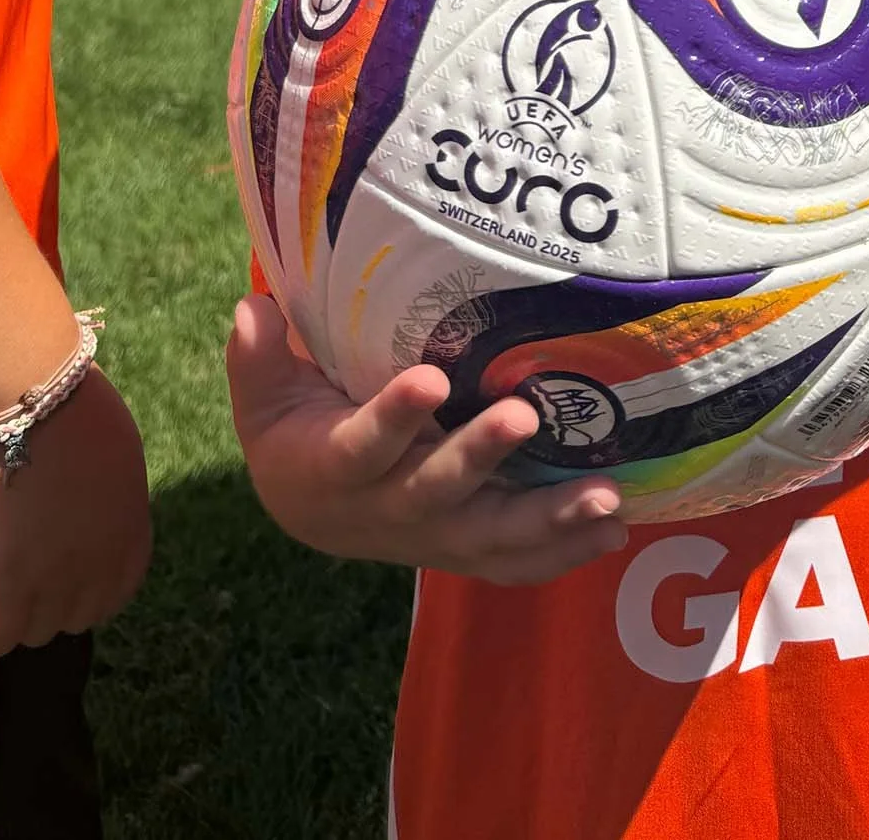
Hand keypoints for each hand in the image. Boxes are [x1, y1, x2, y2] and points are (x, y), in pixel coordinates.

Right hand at [0, 365, 150, 656]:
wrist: (27, 402)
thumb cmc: (71, 405)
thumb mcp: (115, 454)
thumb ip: (109, 495)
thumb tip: (94, 505)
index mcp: (131, 533)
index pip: (117, 592)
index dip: (88, 590)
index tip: (64, 579)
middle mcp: (100, 567)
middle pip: (76, 618)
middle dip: (53, 604)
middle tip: (25, 582)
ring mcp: (55, 585)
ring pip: (36, 632)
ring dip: (18, 619)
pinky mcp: (6, 592)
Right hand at [225, 296, 630, 583]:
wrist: (308, 510)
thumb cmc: (294, 432)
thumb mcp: (263, 396)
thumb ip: (259, 357)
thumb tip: (255, 307)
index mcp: (332, 471)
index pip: (363, 446)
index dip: (394, 418)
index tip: (429, 379)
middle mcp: (384, 512)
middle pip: (436, 494)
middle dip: (480, 459)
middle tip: (524, 416)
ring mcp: (431, 535)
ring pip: (489, 539)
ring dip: (547, 521)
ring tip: (606, 499)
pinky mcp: (465, 547)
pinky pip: (514, 561)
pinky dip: (563, 551)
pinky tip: (613, 532)